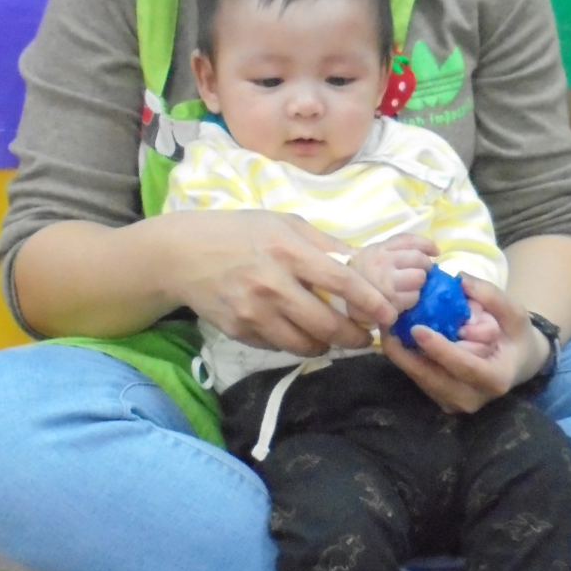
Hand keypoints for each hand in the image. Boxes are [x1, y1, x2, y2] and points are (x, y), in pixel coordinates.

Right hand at [169, 210, 418, 353]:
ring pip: (305, 344)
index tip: (388, 315)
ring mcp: (254, 311)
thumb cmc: (240, 233)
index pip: (341, 282)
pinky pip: (279, 347)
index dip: (370, 302)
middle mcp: (272, 284)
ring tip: (333, 337)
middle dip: (354, 337)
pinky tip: (298, 331)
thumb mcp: (283, 224)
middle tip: (365, 337)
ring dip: (326, 345)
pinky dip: (295, 343)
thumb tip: (362, 263)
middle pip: (327, 324)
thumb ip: (323, 245)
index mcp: (288, 250)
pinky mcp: (240, 331)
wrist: (181, 254)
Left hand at [381, 275, 550, 413]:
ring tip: (388, 328)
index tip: (417, 329)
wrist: (518, 363)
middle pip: (434, 377)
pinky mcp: (441, 400)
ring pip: (422, 379)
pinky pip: (420, 379)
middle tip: (388, 325)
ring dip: (403, 355)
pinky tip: (397, 338)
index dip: (440, 349)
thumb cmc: (516, 337)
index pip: (465, 366)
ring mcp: (455, 403)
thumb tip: (459, 279)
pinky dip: (407, 359)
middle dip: (408, 354)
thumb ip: (491, 296)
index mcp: (496, 379)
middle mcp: (473, 398)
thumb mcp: (515, 313)